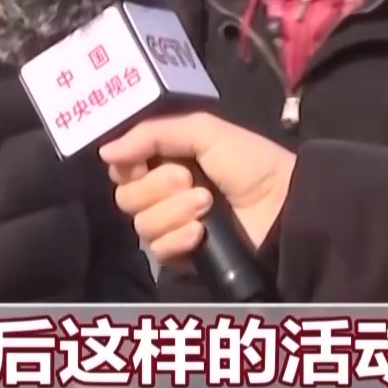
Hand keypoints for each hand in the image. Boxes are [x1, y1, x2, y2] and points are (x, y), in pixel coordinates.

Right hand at [98, 113, 294, 263]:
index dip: (127, 165)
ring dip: (174, 211)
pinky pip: (158, 250)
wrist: (283, 204)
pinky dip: (178, 238)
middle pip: (126, 197)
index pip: (122, 168)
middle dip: (156, 186)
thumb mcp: (203, 130)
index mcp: (166, 160)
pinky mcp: (183, 256)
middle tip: (187, 178)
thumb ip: (151, 134)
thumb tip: (104, 151)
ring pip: (142, 224)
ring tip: (207, 204)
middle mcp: (163, 193)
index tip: (142, 161)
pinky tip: (202, 232)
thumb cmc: (248, 162)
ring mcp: (173, 226)